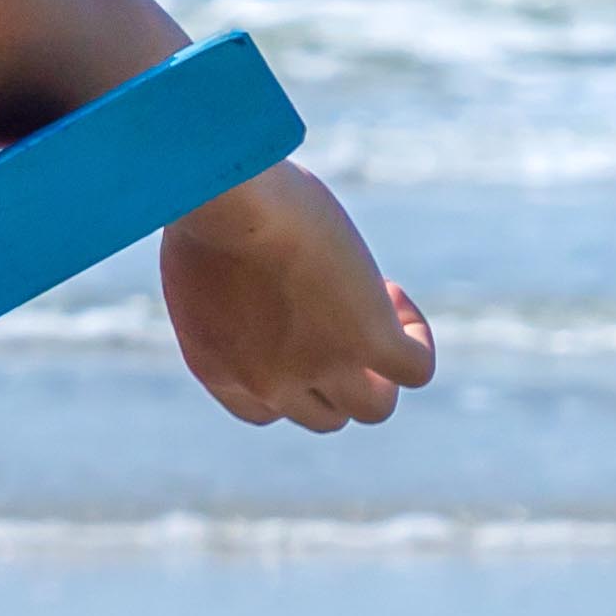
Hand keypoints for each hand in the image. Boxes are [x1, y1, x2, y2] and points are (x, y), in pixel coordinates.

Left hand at [162, 165, 433, 431]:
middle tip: (334, 307)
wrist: (225, 199)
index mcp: (217, 368)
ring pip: (373, 407)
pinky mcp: (367, 341)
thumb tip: (259, 280)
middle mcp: (265, 381)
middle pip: (323, 416)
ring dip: (382, 368)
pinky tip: (392, 294)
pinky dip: (416, 338)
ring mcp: (319, 366)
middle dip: (337, 371)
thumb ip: (224, 295)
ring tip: (373, 305)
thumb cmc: (199, 207)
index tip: (292, 322)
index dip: (288, 374)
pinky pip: (415, 369)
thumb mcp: (199, 263)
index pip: (263, 410)